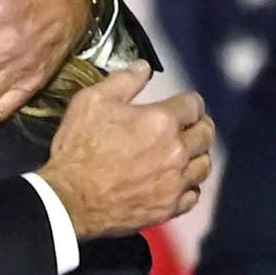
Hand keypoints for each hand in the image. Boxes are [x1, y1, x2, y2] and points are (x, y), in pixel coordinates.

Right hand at [33, 62, 214, 238]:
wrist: (69, 199)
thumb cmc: (78, 148)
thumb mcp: (92, 102)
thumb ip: (123, 80)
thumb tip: (144, 67)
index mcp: (162, 121)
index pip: (194, 104)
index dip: (189, 102)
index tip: (182, 105)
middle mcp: (176, 152)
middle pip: (206, 134)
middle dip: (199, 126)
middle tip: (189, 126)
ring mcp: (175, 183)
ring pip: (204, 166)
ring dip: (197, 156)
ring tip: (185, 154)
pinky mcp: (169, 207)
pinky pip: (193, 195)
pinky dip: (189, 186)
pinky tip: (176, 182)